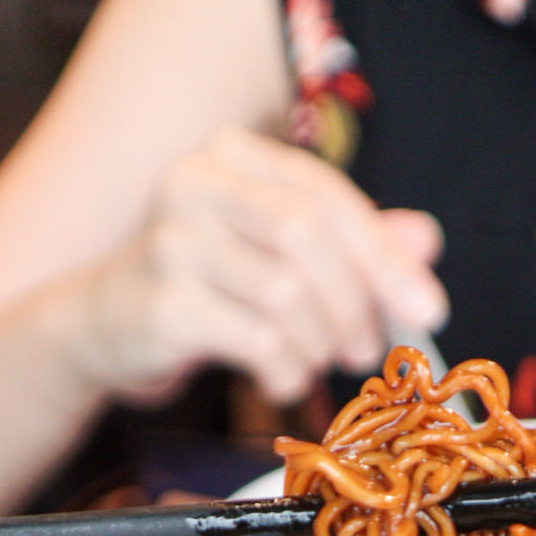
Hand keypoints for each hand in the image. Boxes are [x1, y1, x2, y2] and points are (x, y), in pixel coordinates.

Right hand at [69, 124, 447, 405]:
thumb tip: (426, 242)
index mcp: (233, 156)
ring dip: (320, 344)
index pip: (325, 194)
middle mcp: (196, 183)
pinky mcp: (164, 303)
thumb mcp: (279, 253)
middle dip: (355, 303)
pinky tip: (282, 379)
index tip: (428, 309)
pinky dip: (287, 371)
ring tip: (317, 362)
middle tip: (367, 348)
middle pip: (307, 235)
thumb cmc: (206, 286)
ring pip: (286, 294)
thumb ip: (350, 243)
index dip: (385, 255)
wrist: (107, 325)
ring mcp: (173, 241)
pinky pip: (257, 341)